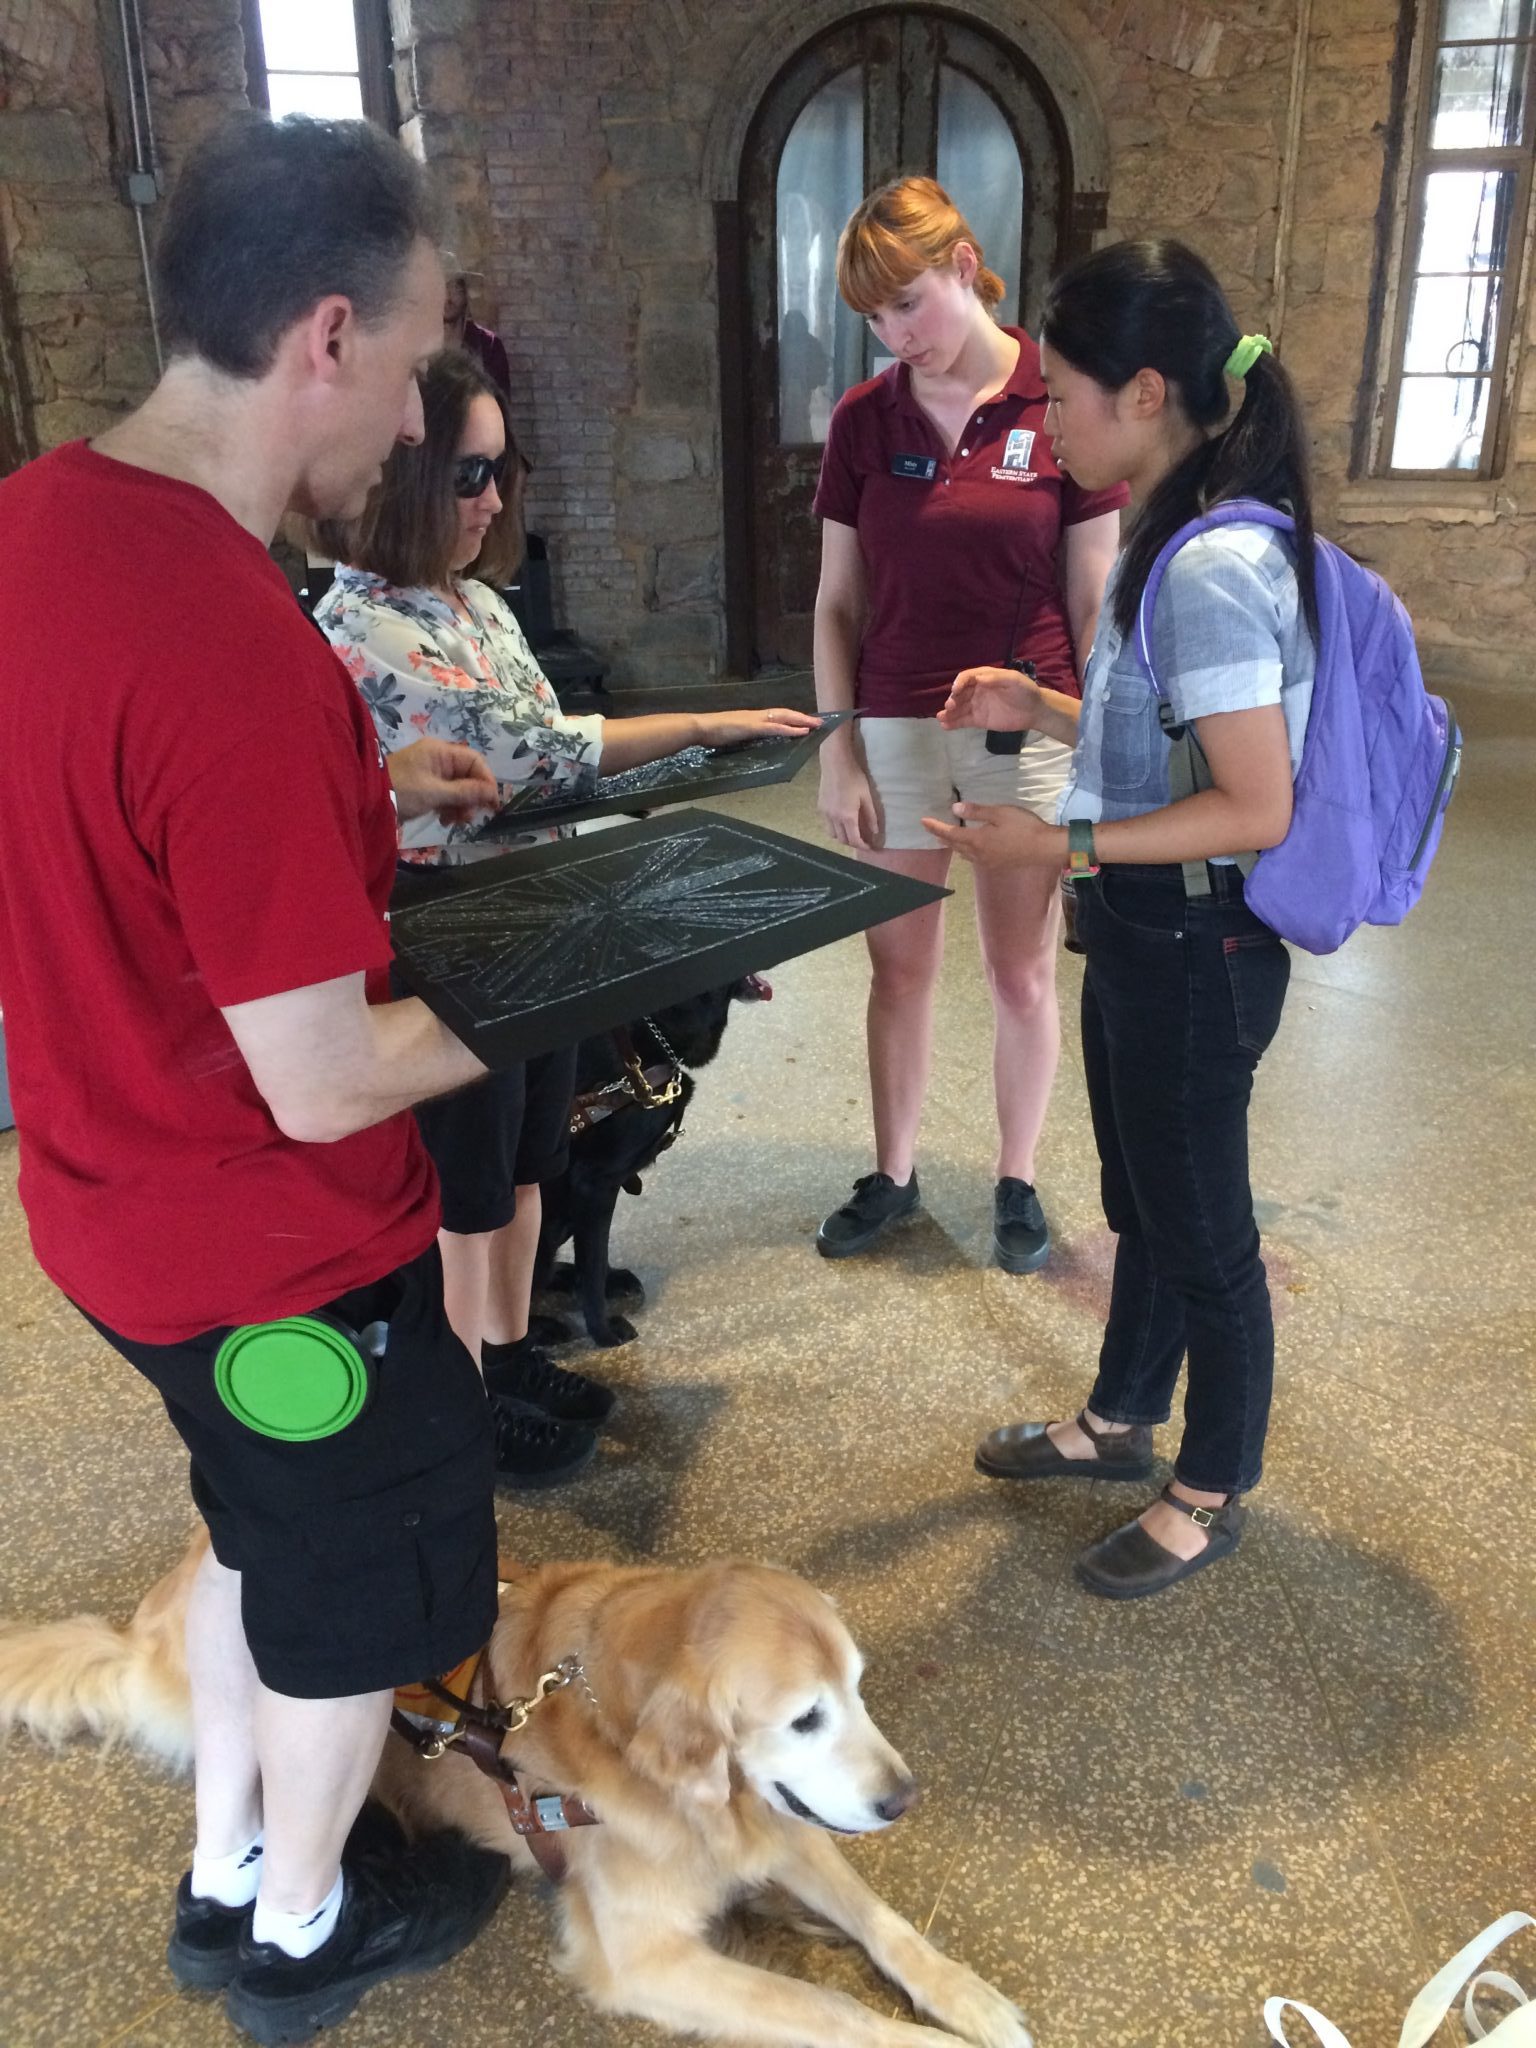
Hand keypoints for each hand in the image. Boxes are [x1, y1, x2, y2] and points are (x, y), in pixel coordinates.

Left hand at [387, 737, 498, 822]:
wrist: (367, 802)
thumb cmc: (401, 791)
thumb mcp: (435, 793)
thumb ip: (465, 792)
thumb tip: (492, 793)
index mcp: (440, 752)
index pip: (475, 761)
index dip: (486, 781)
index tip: (492, 803)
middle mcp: (438, 759)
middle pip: (468, 776)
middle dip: (472, 797)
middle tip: (468, 817)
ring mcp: (431, 773)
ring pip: (458, 788)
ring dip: (461, 805)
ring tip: (454, 821)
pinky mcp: (425, 787)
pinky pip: (446, 795)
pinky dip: (449, 807)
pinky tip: (444, 820)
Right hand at [697, 707, 822, 749]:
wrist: (699, 728)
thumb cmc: (712, 733)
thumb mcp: (733, 736)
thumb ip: (744, 737)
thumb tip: (752, 743)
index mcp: (752, 718)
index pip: (776, 716)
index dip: (791, 718)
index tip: (804, 721)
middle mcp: (756, 716)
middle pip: (784, 713)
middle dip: (802, 717)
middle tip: (819, 722)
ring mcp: (755, 720)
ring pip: (784, 717)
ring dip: (801, 720)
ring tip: (816, 724)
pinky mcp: (752, 727)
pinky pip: (775, 728)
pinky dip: (790, 729)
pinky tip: (802, 731)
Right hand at [818, 757, 880, 850]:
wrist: (835, 764)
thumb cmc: (854, 777)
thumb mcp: (867, 796)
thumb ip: (871, 816)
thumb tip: (874, 831)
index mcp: (847, 816)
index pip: (855, 840)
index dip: (863, 846)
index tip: (870, 847)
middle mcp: (834, 818)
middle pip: (843, 840)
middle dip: (853, 843)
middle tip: (863, 840)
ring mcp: (825, 814)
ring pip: (833, 835)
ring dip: (843, 837)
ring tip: (851, 831)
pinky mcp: (820, 808)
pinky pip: (827, 825)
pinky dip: (835, 828)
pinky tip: (841, 821)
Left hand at [920, 801, 1063, 869]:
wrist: (1045, 848)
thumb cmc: (1024, 827)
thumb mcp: (1000, 813)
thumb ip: (977, 811)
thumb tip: (955, 808)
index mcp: (977, 840)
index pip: (950, 833)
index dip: (936, 827)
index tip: (923, 821)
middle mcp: (978, 854)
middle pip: (955, 845)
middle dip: (941, 837)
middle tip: (930, 830)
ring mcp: (988, 862)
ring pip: (963, 854)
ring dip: (953, 846)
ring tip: (945, 839)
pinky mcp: (997, 865)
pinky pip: (974, 859)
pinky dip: (965, 852)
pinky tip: (968, 850)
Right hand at [937, 666, 1043, 733]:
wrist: (1034, 710)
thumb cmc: (1025, 691)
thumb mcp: (1014, 680)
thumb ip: (996, 678)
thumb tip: (979, 678)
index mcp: (984, 678)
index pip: (967, 678)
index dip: (959, 683)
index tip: (955, 690)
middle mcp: (977, 690)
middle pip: (959, 693)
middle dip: (953, 698)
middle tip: (950, 706)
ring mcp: (977, 706)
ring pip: (959, 708)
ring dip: (948, 712)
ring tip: (941, 717)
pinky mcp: (978, 720)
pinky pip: (963, 721)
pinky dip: (953, 723)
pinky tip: (945, 726)